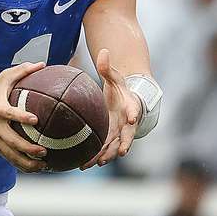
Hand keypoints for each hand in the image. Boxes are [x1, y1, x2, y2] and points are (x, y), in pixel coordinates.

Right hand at [0, 61, 47, 172]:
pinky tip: (35, 168)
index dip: (21, 117)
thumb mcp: (3, 78)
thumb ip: (21, 71)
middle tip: (43, 150)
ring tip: (43, 165)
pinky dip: (21, 165)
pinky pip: (8, 158)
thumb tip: (42, 64)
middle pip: (10, 140)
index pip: (9, 113)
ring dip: (26, 162)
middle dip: (27, 148)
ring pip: (9, 154)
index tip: (35, 120)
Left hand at [81, 49, 141, 169]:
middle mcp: (127, 124)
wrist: (123, 102)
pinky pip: (102, 151)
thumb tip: (103, 51)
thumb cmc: (120, 89)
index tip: (133, 119)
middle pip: (128, 136)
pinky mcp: (109, 140)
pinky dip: (95, 158)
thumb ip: (108, 68)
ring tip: (97, 163)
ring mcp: (119, 134)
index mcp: (130, 106)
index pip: (134, 109)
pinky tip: (82, 165)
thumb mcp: (114, 77)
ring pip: (114, 148)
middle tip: (122, 152)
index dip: (134, 114)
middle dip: (125, 144)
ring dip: (107, 155)